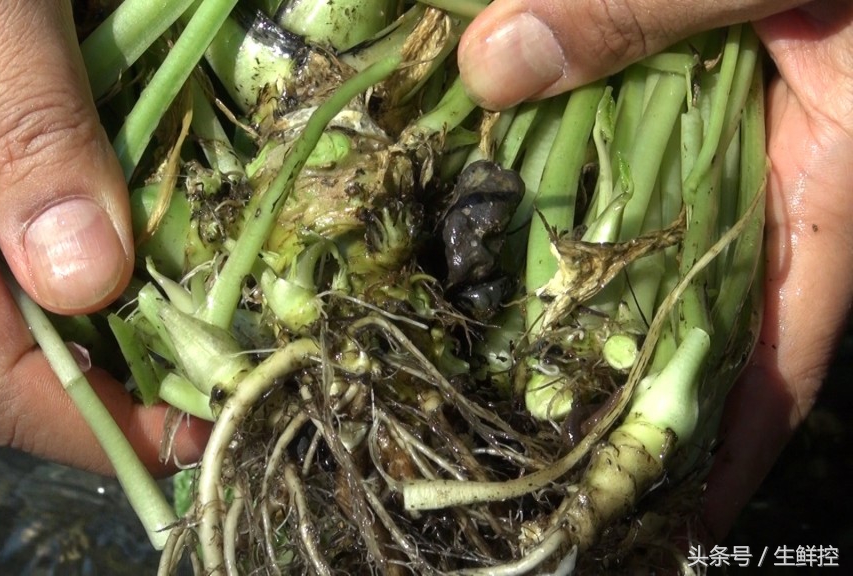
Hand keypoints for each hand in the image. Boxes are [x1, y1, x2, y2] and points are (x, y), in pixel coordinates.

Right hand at [0, 1, 208, 473]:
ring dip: (129, 332)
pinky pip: (29, 239)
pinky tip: (173, 243)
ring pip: (28, 304)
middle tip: (239, 377)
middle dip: (126, 393)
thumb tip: (88, 283)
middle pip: (13, 357)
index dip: (99, 427)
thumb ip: (22, 122)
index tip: (210, 427)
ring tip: (226, 326)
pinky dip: (111, 261)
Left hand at [459, 0, 852, 539]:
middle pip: (691, 296)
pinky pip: (615, 140)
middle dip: (617, 360)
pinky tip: (483, 181)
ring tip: (472, 321)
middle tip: (522, 422)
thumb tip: (494, 65)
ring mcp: (727, 124)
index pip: (782, 353)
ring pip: (641, 216)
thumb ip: (646, 5)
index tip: (664, 516)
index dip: (724, 443)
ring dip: (564, 257)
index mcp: (833, 175)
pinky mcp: (693, 77)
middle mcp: (775, 166)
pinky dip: (554, 161)